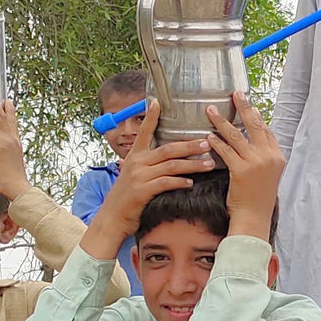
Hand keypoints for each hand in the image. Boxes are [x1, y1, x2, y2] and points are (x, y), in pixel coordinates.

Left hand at [0, 90, 30, 200]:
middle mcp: (10, 139)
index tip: (6, 99)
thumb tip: (4, 148)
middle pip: (0, 116)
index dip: (10, 109)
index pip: (13, 121)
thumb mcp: (14, 158)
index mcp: (15, 140)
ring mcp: (2, 143)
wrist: (18, 186)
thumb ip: (9, 149)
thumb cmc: (14, 176)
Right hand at [80, 100, 213, 259]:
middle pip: (167, 149)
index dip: (150, 117)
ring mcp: (139, 176)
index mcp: (134, 157)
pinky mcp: (142, 191)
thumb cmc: (125, 200)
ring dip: (192, 164)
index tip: (157, 101)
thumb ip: (144, 166)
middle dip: (189, 145)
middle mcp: (136, 163)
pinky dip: (179, 182)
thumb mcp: (131, 177)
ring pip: (171, 165)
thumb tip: (159, 160)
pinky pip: (165, 183)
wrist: (111, 219)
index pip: (143, 132)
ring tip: (209, 163)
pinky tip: (191, 182)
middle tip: (207, 141)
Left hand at [206, 92, 284, 241]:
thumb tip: (252, 143)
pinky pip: (226, 151)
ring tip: (210, 110)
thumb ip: (263, 158)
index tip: (249, 105)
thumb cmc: (257, 199)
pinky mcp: (241, 170)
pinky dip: (216, 142)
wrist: (254, 218)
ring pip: (237, 135)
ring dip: (222, 121)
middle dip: (244, 107)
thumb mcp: (268, 176)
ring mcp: (256, 163)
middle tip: (235, 93)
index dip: (257, 117)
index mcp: (277, 157)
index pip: (267, 131)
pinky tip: (207, 136)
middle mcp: (269, 157)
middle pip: (255, 125)